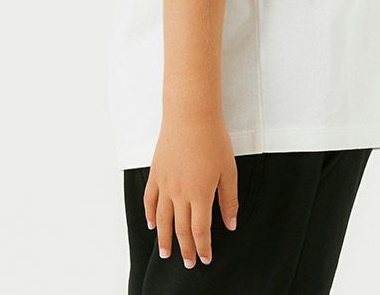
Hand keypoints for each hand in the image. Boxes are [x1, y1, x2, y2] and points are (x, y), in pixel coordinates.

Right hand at [144, 115, 239, 268]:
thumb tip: (230, 224)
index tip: (205, 259)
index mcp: (200, 194)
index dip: (203, 247)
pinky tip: (152, 225)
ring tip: (166, 254)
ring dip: (165, 239)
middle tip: (188, 263)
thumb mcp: (229, 170)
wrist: (191, 115)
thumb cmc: (213, 139)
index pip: (200, 230)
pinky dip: (150, 215)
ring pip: (163, 220)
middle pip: (181, 229)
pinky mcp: (156, 173)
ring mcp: (165, 185)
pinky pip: (149, 200)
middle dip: (185, 249)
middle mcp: (179, 194)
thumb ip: (229, 200)